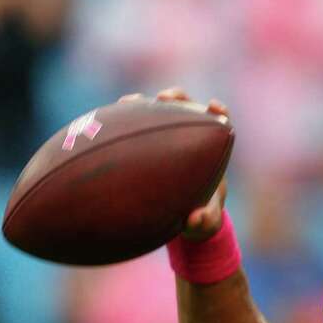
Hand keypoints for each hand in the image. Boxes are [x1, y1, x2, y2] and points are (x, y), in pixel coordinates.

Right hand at [118, 87, 229, 240]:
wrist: (181, 217)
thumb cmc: (200, 215)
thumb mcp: (205, 224)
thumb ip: (205, 222)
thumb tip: (194, 220)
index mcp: (210, 150)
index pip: (219, 122)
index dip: (218, 112)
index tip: (214, 106)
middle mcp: (189, 137)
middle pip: (186, 107)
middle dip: (176, 98)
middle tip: (164, 98)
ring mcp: (166, 136)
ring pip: (156, 111)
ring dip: (143, 103)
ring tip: (129, 102)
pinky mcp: (145, 142)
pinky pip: (133, 128)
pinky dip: (122, 122)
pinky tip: (103, 123)